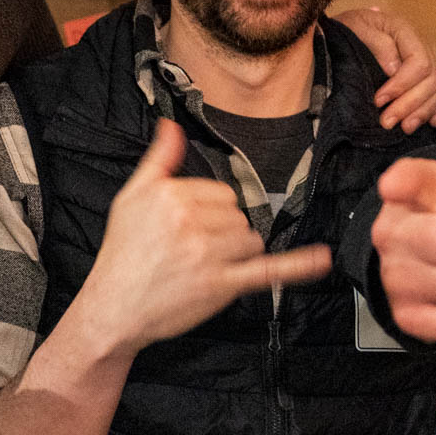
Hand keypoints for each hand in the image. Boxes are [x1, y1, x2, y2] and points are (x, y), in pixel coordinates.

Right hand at [73, 121, 331, 356]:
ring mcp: (209, 255)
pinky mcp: (222, 286)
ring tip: (200, 266)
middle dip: (221, 232)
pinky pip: (268, 270)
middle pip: (238, 215)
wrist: (113, 308)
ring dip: (236, 254)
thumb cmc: (123, 254)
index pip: (221, 192)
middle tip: (189, 251)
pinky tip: (322, 258)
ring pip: (251, 241)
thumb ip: (158, 160)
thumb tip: (173, 126)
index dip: (208, 211)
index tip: (185, 228)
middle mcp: (192, 222)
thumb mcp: (131, 197)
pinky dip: (298, 265)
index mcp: (173, 195)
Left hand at [335, 5, 435, 131]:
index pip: (419, 63)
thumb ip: (377, 43)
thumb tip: (394, 69)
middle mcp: (423, 47)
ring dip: (425, 111)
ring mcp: (430, 61)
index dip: (401, 85)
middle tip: (387, 122)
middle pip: (431, 80)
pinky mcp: (430, 76)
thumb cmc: (352, 28)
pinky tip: (432, 123)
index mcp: (406, 32)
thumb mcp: (357, 26)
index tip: (378, 101)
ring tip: (405, 128)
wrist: (350, 30)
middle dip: (410, 105)